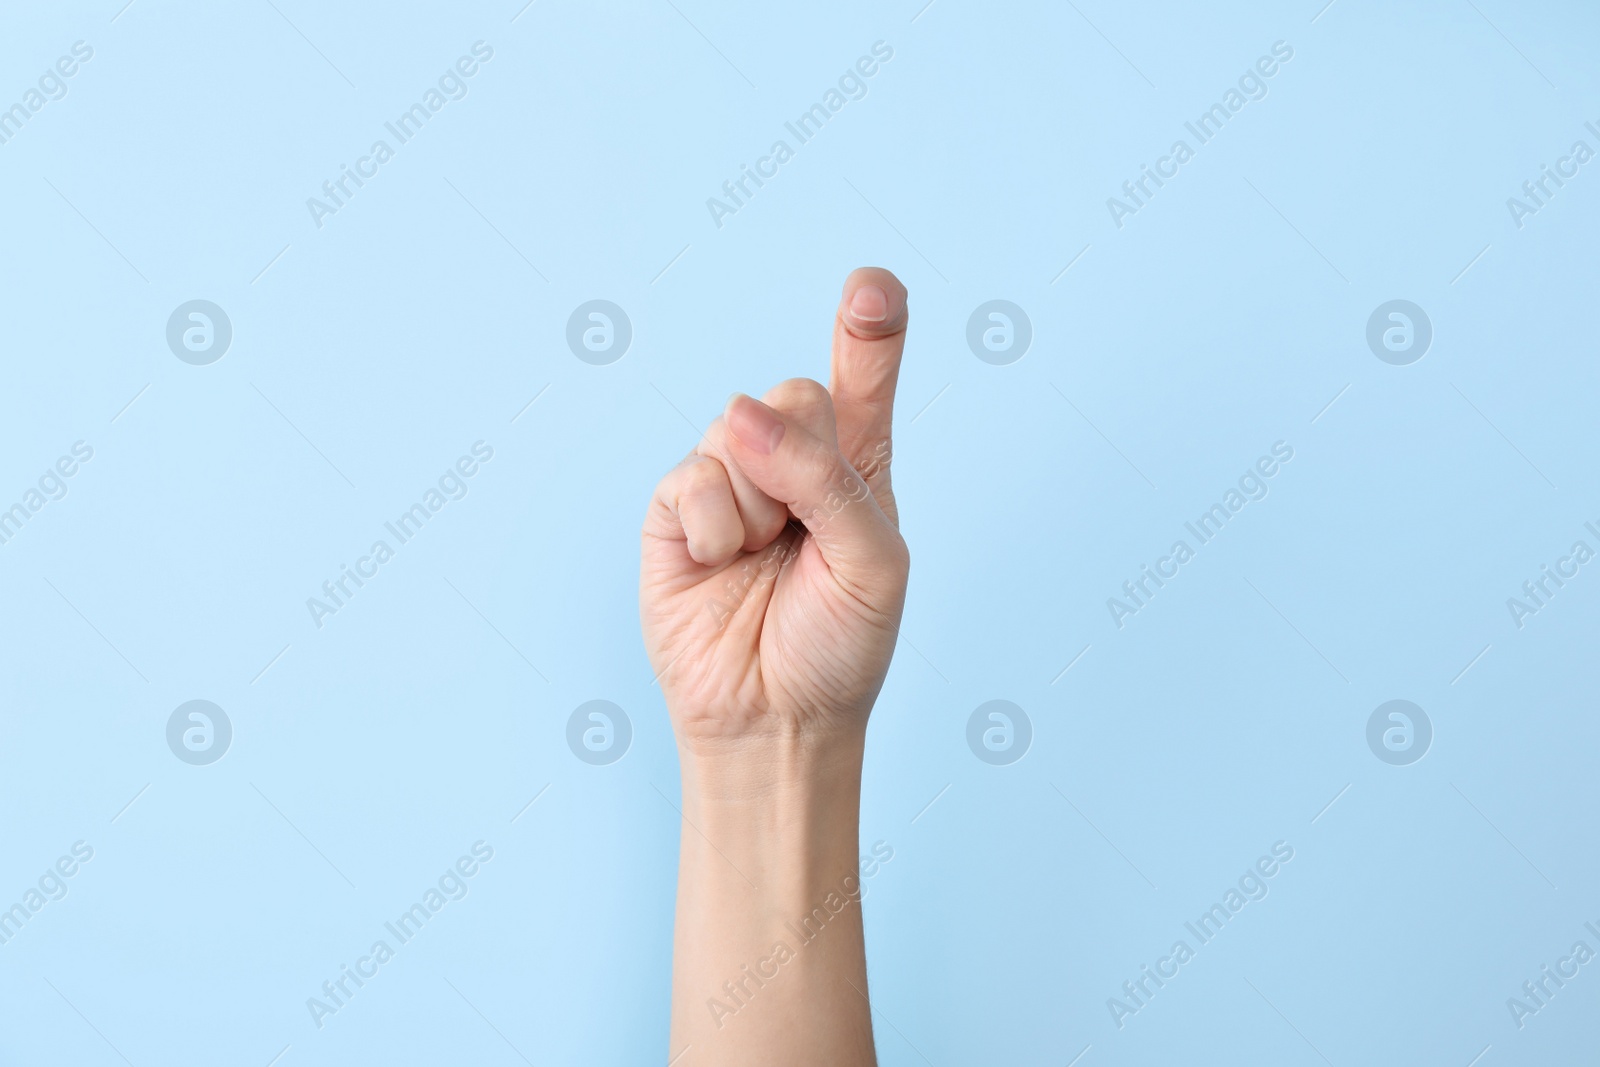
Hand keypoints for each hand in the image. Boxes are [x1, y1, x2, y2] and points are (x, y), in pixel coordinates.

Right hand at [641, 268, 910, 754]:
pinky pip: (691, 476)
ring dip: (759, 504)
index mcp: (857, 466)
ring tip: (762, 560)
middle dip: (805, 457)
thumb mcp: (872, 563)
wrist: (774, 718)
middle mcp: (793, 460)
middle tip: (804, 530)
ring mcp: (731, 479)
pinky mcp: (677, 508)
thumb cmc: (838, 645)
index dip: (871, 328)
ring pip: (738, 429)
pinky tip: (722, 564)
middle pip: (798, 392)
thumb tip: (741, 415)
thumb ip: (827, 479)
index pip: (865, 377)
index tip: (872, 287)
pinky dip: (716, 526)